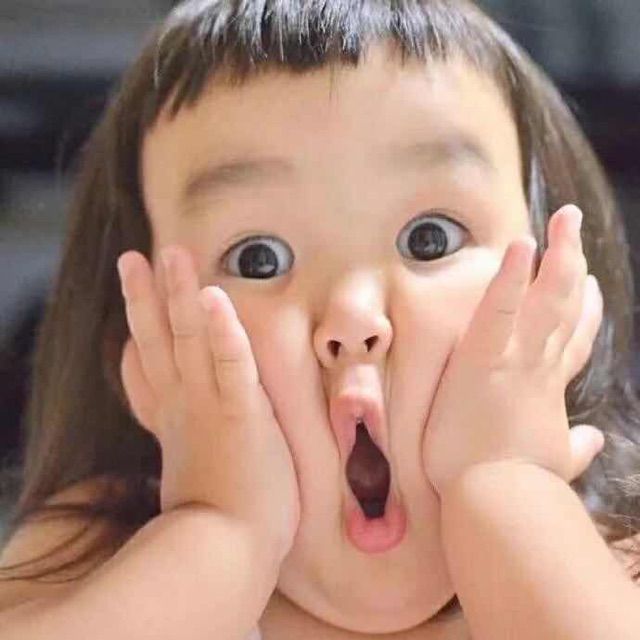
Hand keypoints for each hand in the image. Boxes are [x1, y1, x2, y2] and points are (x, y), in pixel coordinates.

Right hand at [117, 245, 299, 563]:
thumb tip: (175, 427)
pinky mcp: (240, 414)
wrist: (235, 550)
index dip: (138, 325)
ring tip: (170, 254)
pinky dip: (222, 331)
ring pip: (189, 340)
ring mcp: (209, 406)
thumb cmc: (224, 513)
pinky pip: (231, 365)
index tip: (134, 291)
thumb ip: (185, 439)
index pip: (150, 363)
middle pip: (159, 340)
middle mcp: (184, 405)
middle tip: (135, 257)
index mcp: (175, 417)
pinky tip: (212, 298)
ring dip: (178, 295)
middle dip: (146, 297)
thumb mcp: (195, 468)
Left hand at [422, 205, 604, 497]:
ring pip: (544, 299)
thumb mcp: (555, 462)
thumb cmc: (516, 486)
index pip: (572, 340)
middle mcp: (538, 366)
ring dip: (556, 256)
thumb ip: (575, 447)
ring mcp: (514, 360)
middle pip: (563, 306)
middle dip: (571, 263)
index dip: (584, 310)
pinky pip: (498, 311)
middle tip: (573, 226)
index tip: (592, 286)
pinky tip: (520, 245)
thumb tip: (595, 440)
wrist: (496, 503)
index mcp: (548, 388)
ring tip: (562, 219)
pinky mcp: (483, 360)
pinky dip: (511, 278)